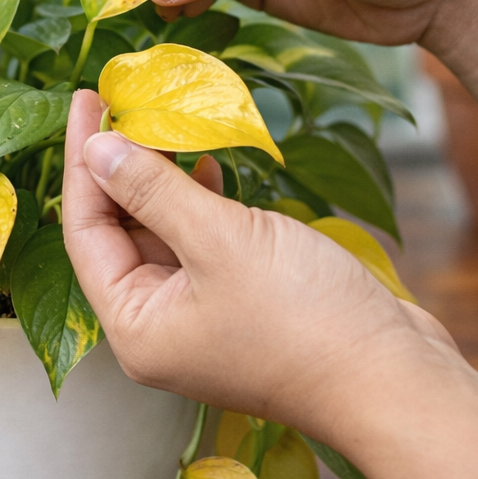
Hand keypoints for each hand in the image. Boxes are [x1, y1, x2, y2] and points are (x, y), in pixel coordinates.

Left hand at [62, 89, 477, 478]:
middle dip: (116, 168)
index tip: (84, 100)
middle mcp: (157, 328)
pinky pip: (199, 246)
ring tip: (159, 122)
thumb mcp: (218, 239)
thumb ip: (153, 190)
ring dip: (159, 182)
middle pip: (117, 233)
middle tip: (118, 101)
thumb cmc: (304, 316)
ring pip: (160, 237)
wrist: (395, 378)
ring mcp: (198, 319)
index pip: (84, 231)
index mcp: (135, 326)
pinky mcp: (237, 306)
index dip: (82, 162)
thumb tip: (97, 149)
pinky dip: (198, 205)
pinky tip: (208, 165)